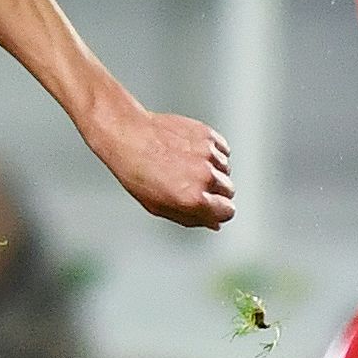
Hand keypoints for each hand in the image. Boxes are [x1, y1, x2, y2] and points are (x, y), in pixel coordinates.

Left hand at [94, 104, 234, 230]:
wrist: (128, 135)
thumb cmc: (136, 171)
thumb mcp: (158, 206)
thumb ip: (191, 218)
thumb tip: (214, 223)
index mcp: (194, 199)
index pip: (228, 211)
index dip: (218, 210)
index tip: (210, 205)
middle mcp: (205, 177)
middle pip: (229, 190)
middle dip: (215, 190)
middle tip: (191, 183)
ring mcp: (208, 154)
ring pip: (225, 168)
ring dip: (213, 169)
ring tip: (186, 164)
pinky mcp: (208, 134)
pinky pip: (222, 149)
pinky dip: (213, 152)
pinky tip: (192, 152)